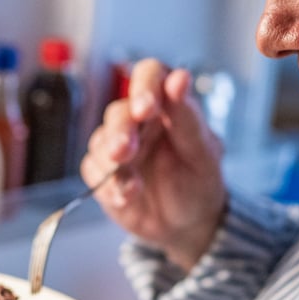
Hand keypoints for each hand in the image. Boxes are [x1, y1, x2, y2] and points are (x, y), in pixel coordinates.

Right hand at [84, 59, 225, 270]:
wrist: (190, 224)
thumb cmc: (200, 180)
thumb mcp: (203, 150)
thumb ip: (188, 116)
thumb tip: (180, 77)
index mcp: (165, 104)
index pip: (149, 75)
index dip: (144, 85)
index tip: (147, 107)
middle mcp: (137, 121)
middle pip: (118, 112)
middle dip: (120, 130)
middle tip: (126, 149)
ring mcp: (117, 147)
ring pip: (100, 141)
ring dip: (111, 161)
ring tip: (132, 185)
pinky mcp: (103, 174)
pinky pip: (94, 172)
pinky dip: (109, 185)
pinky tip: (127, 196)